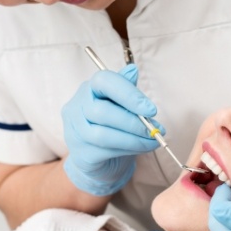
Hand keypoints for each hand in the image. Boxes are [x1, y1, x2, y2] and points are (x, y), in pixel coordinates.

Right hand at [62, 64, 163, 195]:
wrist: (100, 160)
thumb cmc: (113, 126)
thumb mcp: (121, 105)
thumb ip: (126, 88)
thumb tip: (133, 70)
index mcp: (88, 89)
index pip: (103, 81)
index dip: (129, 94)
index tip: (151, 109)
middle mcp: (77, 107)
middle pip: (103, 111)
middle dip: (134, 122)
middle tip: (155, 130)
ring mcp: (75, 132)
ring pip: (103, 135)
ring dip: (134, 139)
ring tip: (153, 140)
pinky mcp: (81, 153)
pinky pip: (106, 151)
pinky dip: (130, 149)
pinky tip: (143, 147)